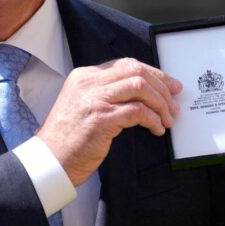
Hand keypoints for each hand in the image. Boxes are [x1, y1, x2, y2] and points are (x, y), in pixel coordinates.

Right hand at [37, 58, 181, 186]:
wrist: (51, 160)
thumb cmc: (69, 139)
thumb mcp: (84, 106)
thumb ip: (107, 94)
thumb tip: (143, 93)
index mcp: (85, 76)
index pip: (126, 64)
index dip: (153, 74)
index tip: (169, 86)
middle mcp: (89, 83)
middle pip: (136, 71)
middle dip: (161, 87)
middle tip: (173, 103)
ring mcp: (94, 99)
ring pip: (140, 87)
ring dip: (160, 104)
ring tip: (167, 119)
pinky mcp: (101, 118)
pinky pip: (138, 111)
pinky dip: (153, 119)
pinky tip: (156, 129)